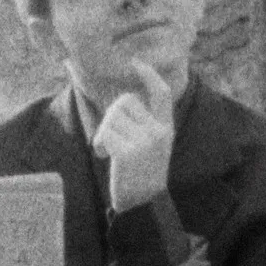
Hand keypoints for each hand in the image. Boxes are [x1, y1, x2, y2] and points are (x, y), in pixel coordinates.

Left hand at [92, 59, 174, 211]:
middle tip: (109, 137)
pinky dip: (99, 143)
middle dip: (111, 115)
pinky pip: (105, 134)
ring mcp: (146, 142)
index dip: (149, 75)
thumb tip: (123, 101)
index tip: (135, 62)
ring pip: (112, 117)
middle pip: (125, 101)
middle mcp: (159, 131)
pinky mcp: (129, 153)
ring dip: (103, 132)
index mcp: (166, 127)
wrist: (144, 203)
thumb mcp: (152, 145)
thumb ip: (144, 123)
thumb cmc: (141, 172)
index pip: (161, 93)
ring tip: (108, 150)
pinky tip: (103, 155)